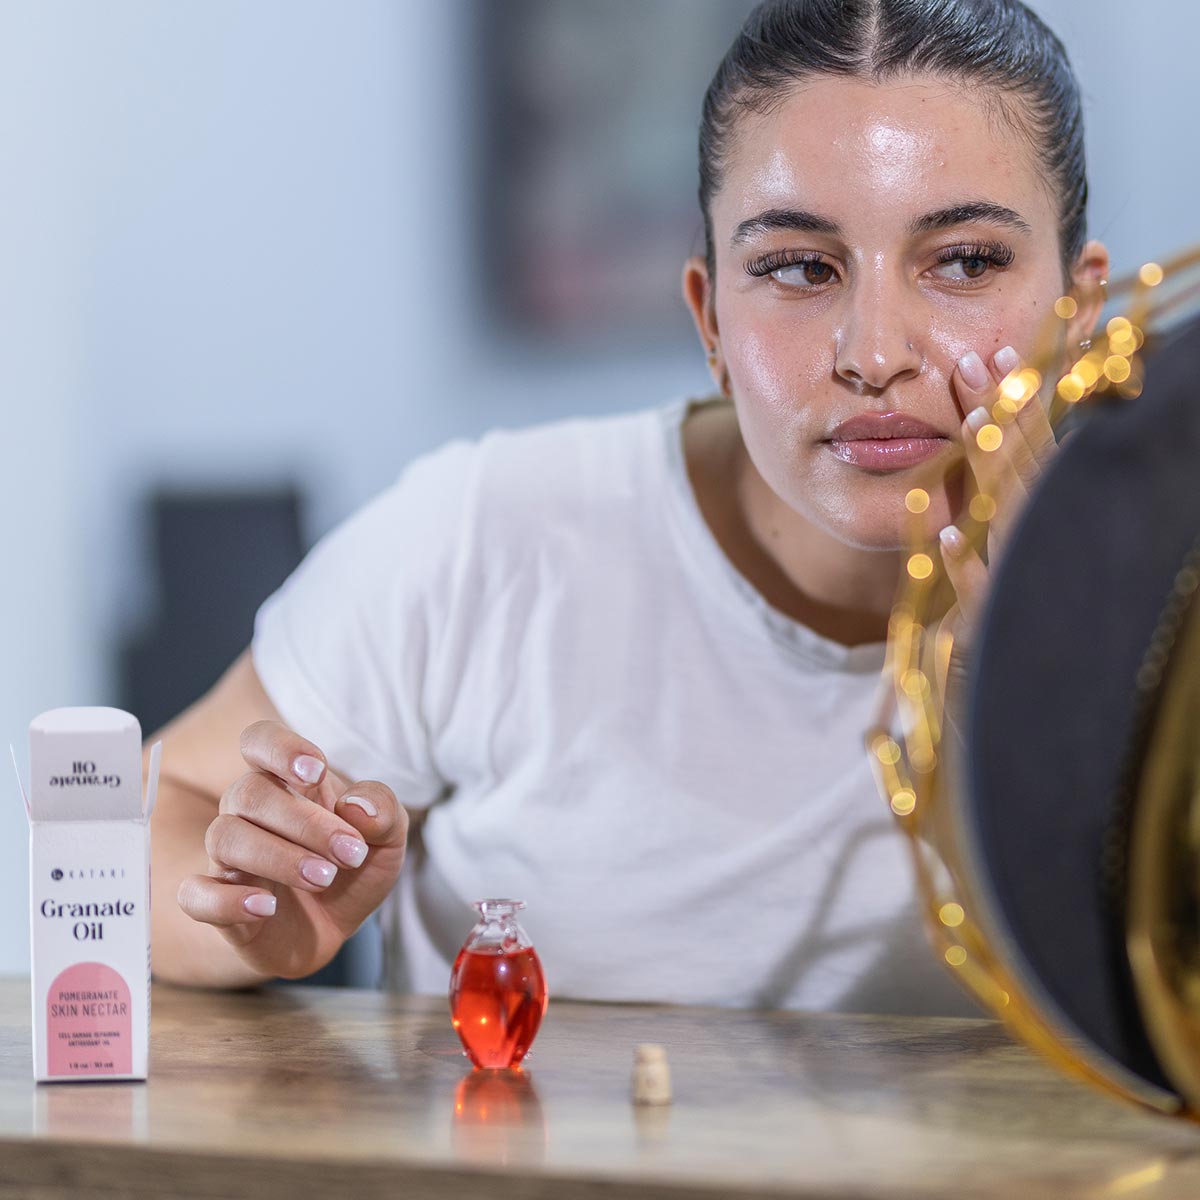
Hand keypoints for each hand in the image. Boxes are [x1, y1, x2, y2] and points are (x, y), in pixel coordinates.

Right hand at [176, 721, 407, 979]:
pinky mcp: (217, 903)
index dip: (280, 748)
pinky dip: (226, 900)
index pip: (260, 740)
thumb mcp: (386, 839)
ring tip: (324, 878)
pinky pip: (196, 894)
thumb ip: (383, 811)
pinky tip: (267, 908)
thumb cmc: (351, 869)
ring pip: (225, 837)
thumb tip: (357, 806)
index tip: (316, 772)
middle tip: (352, 854)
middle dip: (304, 821)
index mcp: (286, 782)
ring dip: (278, 857)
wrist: (333, 929)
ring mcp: (229, 857)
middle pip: (249, 792)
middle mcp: (249, 812)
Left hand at [938, 345, 1059, 700]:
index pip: (1039, 454)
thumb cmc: (1026, 630)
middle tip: (973, 362)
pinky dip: (965, 568)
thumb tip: (994, 451)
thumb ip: (1012, 507)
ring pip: (1009, 522)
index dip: (1022, 405)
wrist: (1032, 716)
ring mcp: (1021, 591)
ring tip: (971, 424)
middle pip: (1023, 472)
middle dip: (1002, 416)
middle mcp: (1043, 550)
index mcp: (1050, 526)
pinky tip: (944, 536)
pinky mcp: (994, 637)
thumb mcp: (1018, 561)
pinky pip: (981, 600)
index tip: (1001, 354)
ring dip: (993, 474)